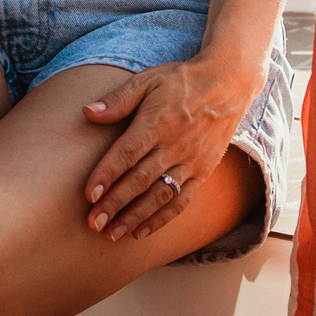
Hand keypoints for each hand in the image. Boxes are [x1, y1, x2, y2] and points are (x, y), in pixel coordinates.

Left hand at [79, 53, 263, 242]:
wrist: (228, 84)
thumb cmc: (181, 81)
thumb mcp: (148, 80)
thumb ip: (118, 99)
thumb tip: (87, 112)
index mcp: (157, 123)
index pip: (127, 154)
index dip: (107, 175)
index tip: (89, 195)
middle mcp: (174, 146)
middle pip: (140, 181)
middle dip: (115, 205)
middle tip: (93, 223)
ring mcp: (190, 162)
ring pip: (159, 196)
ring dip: (135, 217)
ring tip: (112, 235)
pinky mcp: (202, 172)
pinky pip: (181, 201)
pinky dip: (162, 219)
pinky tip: (141, 232)